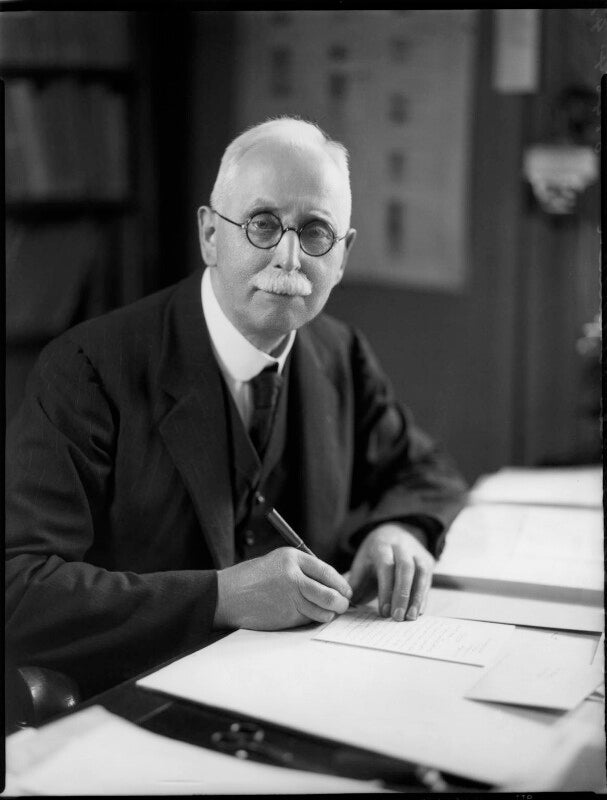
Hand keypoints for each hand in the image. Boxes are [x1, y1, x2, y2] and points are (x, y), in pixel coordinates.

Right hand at [214, 547, 351, 629]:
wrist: (226, 595)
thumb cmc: (252, 578)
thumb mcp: (278, 562)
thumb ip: (302, 570)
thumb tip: (331, 585)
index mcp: (292, 558)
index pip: (327, 571)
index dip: (340, 584)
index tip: (346, 591)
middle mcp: (293, 576)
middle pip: (330, 594)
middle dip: (341, 602)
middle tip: (342, 605)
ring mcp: (289, 598)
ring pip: (322, 610)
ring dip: (327, 614)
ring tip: (325, 612)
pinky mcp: (285, 616)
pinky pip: (307, 619)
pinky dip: (310, 619)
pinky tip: (302, 615)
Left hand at [348, 523, 434, 620]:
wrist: (393, 533)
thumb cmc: (373, 556)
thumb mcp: (362, 563)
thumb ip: (355, 582)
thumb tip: (347, 604)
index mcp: (381, 545)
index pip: (386, 566)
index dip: (386, 589)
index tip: (384, 611)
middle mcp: (401, 546)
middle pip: (405, 568)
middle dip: (402, 594)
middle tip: (397, 617)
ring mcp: (416, 552)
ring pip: (421, 573)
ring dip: (417, 597)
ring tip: (410, 617)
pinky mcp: (427, 560)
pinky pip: (427, 579)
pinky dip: (423, 596)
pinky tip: (418, 612)